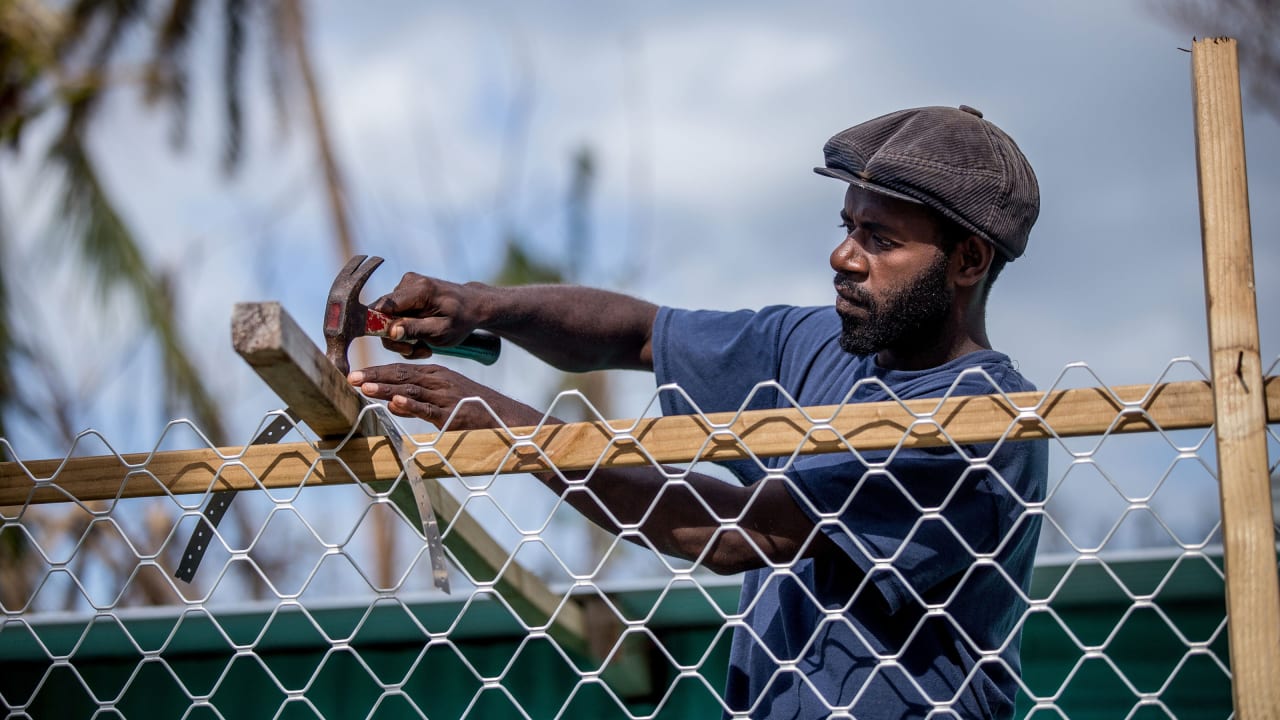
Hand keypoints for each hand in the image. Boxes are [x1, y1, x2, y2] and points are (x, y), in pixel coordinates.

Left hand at [348, 363, 545, 429]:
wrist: (505, 417)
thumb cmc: (473, 409)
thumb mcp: (444, 400)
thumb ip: (418, 403)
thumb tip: (392, 404)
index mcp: (436, 375)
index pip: (401, 370)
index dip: (377, 372)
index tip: (355, 374)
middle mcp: (438, 381)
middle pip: (401, 376)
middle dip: (375, 376)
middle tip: (350, 378)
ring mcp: (445, 397)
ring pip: (411, 390)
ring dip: (386, 388)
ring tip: (364, 387)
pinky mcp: (452, 414)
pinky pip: (428, 409)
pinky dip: (411, 405)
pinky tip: (394, 403)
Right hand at [371, 273, 486, 359]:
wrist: (474, 306)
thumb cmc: (462, 320)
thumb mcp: (441, 331)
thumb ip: (415, 330)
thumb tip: (390, 331)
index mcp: (419, 289)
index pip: (382, 307)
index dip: (381, 328)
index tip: (401, 344)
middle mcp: (408, 282)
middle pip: (382, 314)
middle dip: (396, 338)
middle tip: (416, 351)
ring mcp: (406, 285)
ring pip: (387, 318)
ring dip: (403, 337)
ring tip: (424, 346)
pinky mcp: (406, 292)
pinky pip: (395, 315)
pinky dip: (406, 330)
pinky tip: (422, 337)